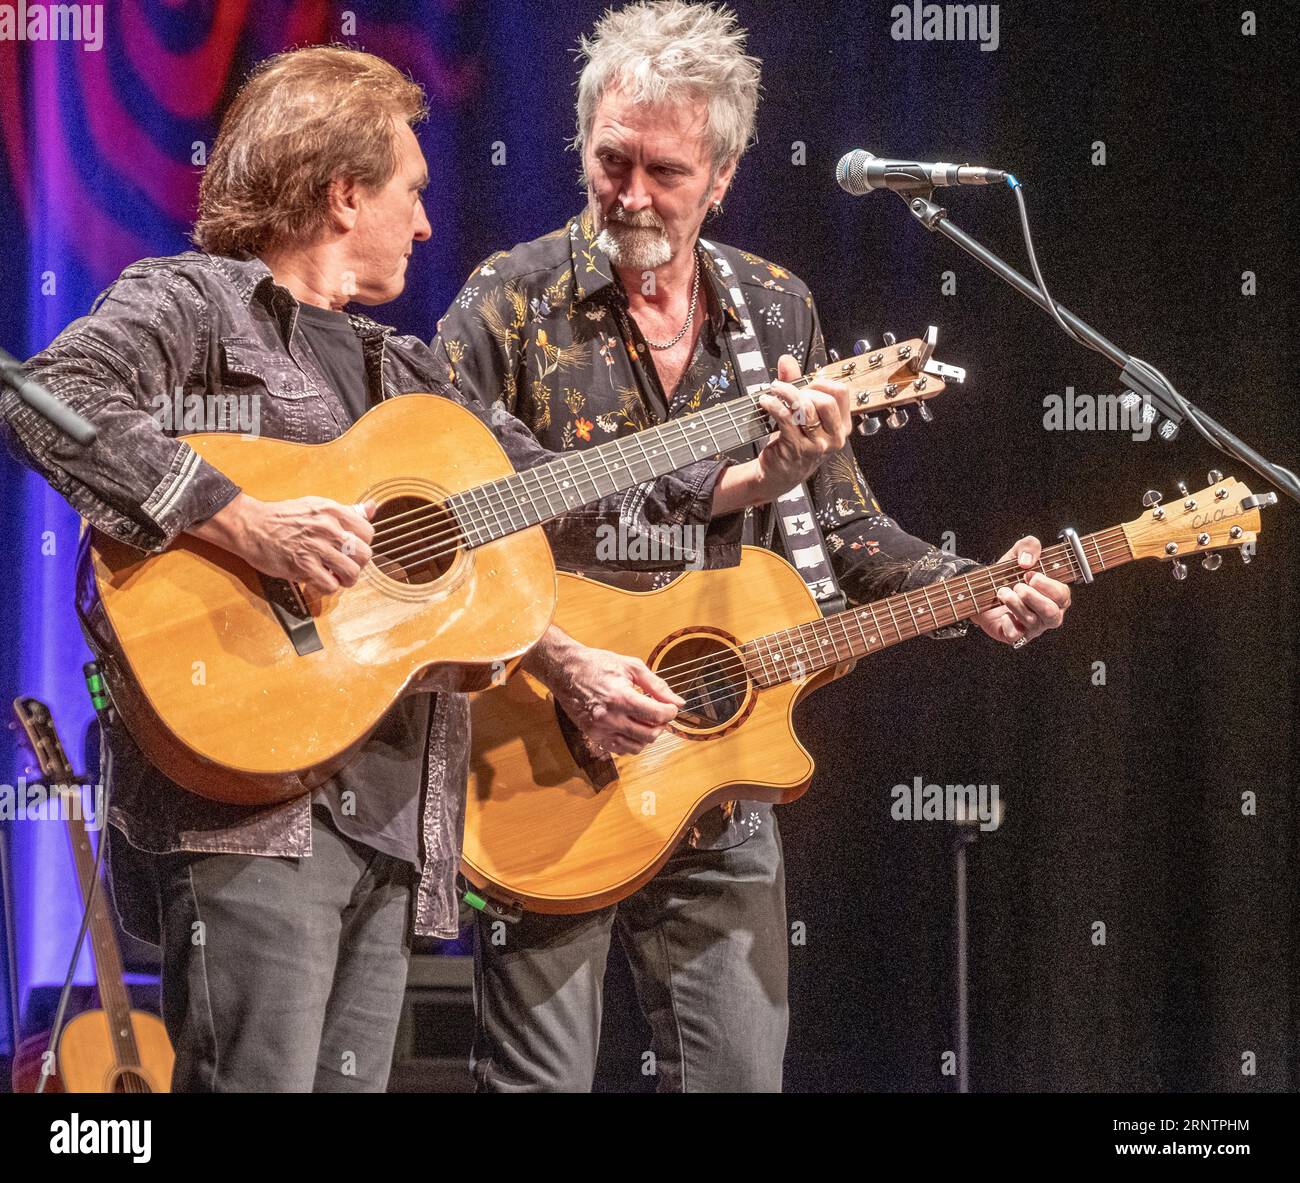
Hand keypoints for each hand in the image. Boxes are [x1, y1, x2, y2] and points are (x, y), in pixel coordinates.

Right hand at [189, 492, 375, 595]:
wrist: (251, 525)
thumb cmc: (283, 517)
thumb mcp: (317, 506)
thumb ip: (347, 511)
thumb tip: (372, 508)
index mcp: (333, 511)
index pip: (368, 532)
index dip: (362, 544)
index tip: (352, 549)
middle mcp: (327, 528)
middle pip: (364, 555)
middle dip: (357, 564)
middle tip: (345, 566)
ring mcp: (315, 547)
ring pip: (351, 572)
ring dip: (346, 580)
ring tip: (336, 577)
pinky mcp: (302, 565)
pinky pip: (330, 585)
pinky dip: (328, 587)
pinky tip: (319, 581)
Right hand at [524, 626, 684, 755]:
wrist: (565, 670)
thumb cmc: (597, 664)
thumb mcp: (631, 667)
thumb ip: (657, 685)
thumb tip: (678, 701)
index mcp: (621, 697)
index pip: (657, 715)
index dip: (670, 712)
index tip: (671, 707)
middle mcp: (610, 717)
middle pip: (650, 735)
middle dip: (661, 725)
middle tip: (659, 714)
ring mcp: (600, 730)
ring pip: (637, 746)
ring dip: (647, 736)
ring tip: (645, 720)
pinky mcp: (593, 736)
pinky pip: (620, 750)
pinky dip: (631, 742)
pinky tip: (631, 727)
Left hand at [717, 354, 850, 511]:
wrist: (780, 474)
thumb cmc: (794, 442)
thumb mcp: (801, 414)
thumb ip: (796, 385)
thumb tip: (786, 360)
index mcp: (841, 426)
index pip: (841, 393)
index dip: (821, 382)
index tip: (806, 384)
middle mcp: (834, 437)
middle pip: (826, 400)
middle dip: (804, 389)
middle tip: (787, 390)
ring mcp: (816, 445)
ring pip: (805, 408)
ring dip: (786, 393)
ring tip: (773, 390)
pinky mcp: (796, 448)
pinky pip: (786, 418)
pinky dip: (773, 405)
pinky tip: (765, 401)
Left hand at [972, 536, 1071, 645]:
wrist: (982, 589)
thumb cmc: (1009, 574)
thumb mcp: (1018, 553)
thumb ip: (1029, 546)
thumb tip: (1027, 561)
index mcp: (1056, 595)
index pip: (1062, 595)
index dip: (1046, 585)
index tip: (1030, 575)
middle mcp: (1049, 614)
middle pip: (1051, 612)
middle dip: (1032, 597)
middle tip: (1017, 586)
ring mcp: (1033, 627)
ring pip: (1032, 622)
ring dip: (1015, 604)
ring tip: (1003, 593)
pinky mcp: (1015, 636)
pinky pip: (1015, 635)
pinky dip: (1008, 623)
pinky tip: (1003, 614)